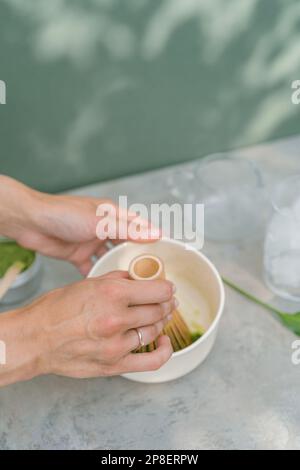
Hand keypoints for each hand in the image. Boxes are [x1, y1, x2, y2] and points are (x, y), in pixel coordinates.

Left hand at [0, 176, 159, 274]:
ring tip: (131, 284)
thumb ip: (128, 229)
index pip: (138, 226)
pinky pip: (90, 267)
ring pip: (109, 257)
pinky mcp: (76, 254)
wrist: (31, 222)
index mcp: (111, 214)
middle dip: (136, 256)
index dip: (151, 237)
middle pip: (125, 243)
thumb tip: (156, 233)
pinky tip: (105, 288)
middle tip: (150, 274)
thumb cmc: (64, 214)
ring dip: (117, 267)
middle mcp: (103, 227)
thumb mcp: (101, 222)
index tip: (165, 252)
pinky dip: (97, 276)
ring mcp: (90, 241)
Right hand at [0, 271, 174, 385]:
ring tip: (158, 316)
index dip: (168, 288)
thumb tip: (139, 278)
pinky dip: (164, 350)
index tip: (168, 288)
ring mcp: (116, 345)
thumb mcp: (87, 283)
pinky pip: (152, 361)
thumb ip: (117, 279)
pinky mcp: (114, 364)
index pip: (159, 290)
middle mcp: (116, 319)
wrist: (35, 339)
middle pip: (159, 310)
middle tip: (166, 300)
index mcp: (112, 294)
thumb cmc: (55, 310)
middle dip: (166, 303)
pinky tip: (164, 341)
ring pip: (155, 330)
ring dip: (160, 321)